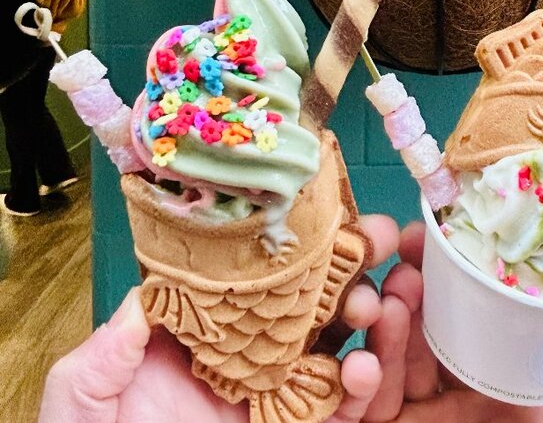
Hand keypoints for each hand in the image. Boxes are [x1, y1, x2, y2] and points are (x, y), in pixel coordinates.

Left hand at [38, 215, 400, 422]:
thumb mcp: (83, 397)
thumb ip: (108, 349)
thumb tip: (146, 296)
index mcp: (202, 333)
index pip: (256, 278)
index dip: (294, 245)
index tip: (329, 214)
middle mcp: (247, 357)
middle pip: (312, 302)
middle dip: (354, 267)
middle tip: (385, 238)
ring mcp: (276, 396)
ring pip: (337, 347)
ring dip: (369, 320)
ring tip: (379, 302)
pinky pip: (340, 409)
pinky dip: (362, 388)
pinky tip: (365, 365)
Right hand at [352, 222, 542, 422]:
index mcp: (485, 400)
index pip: (471, 333)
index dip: (460, 288)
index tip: (449, 245)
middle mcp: (436, 404)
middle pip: (420, 338)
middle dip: (414, 295)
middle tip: (409, 260)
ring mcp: (391, 422)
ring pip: (380, 365)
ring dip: (381, 330)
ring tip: (385, 302)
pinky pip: (345, 411)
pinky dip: (350, 385)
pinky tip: (358, 364)